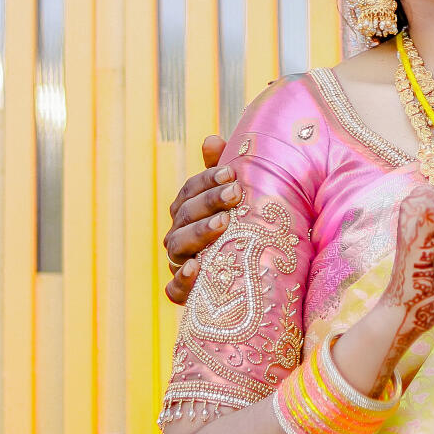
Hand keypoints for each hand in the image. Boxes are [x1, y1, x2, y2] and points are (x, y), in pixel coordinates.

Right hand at [162, 135, 232, 305]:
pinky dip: (182, 281)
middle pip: (185, 215)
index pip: (190, 190)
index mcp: (189, 210)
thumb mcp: (241, 198)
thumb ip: (225, 169)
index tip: (231, 173)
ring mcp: (181, 262)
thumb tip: (212, 139)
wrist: (258, 275)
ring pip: (178, 247)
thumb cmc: (247, 226)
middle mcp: (180, 234)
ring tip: (223, 223)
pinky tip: (196, 268)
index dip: (208, 180)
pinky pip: (175, 290)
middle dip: (209, 201)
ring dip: (199, 233)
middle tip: (235, 193)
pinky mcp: (187, 293)